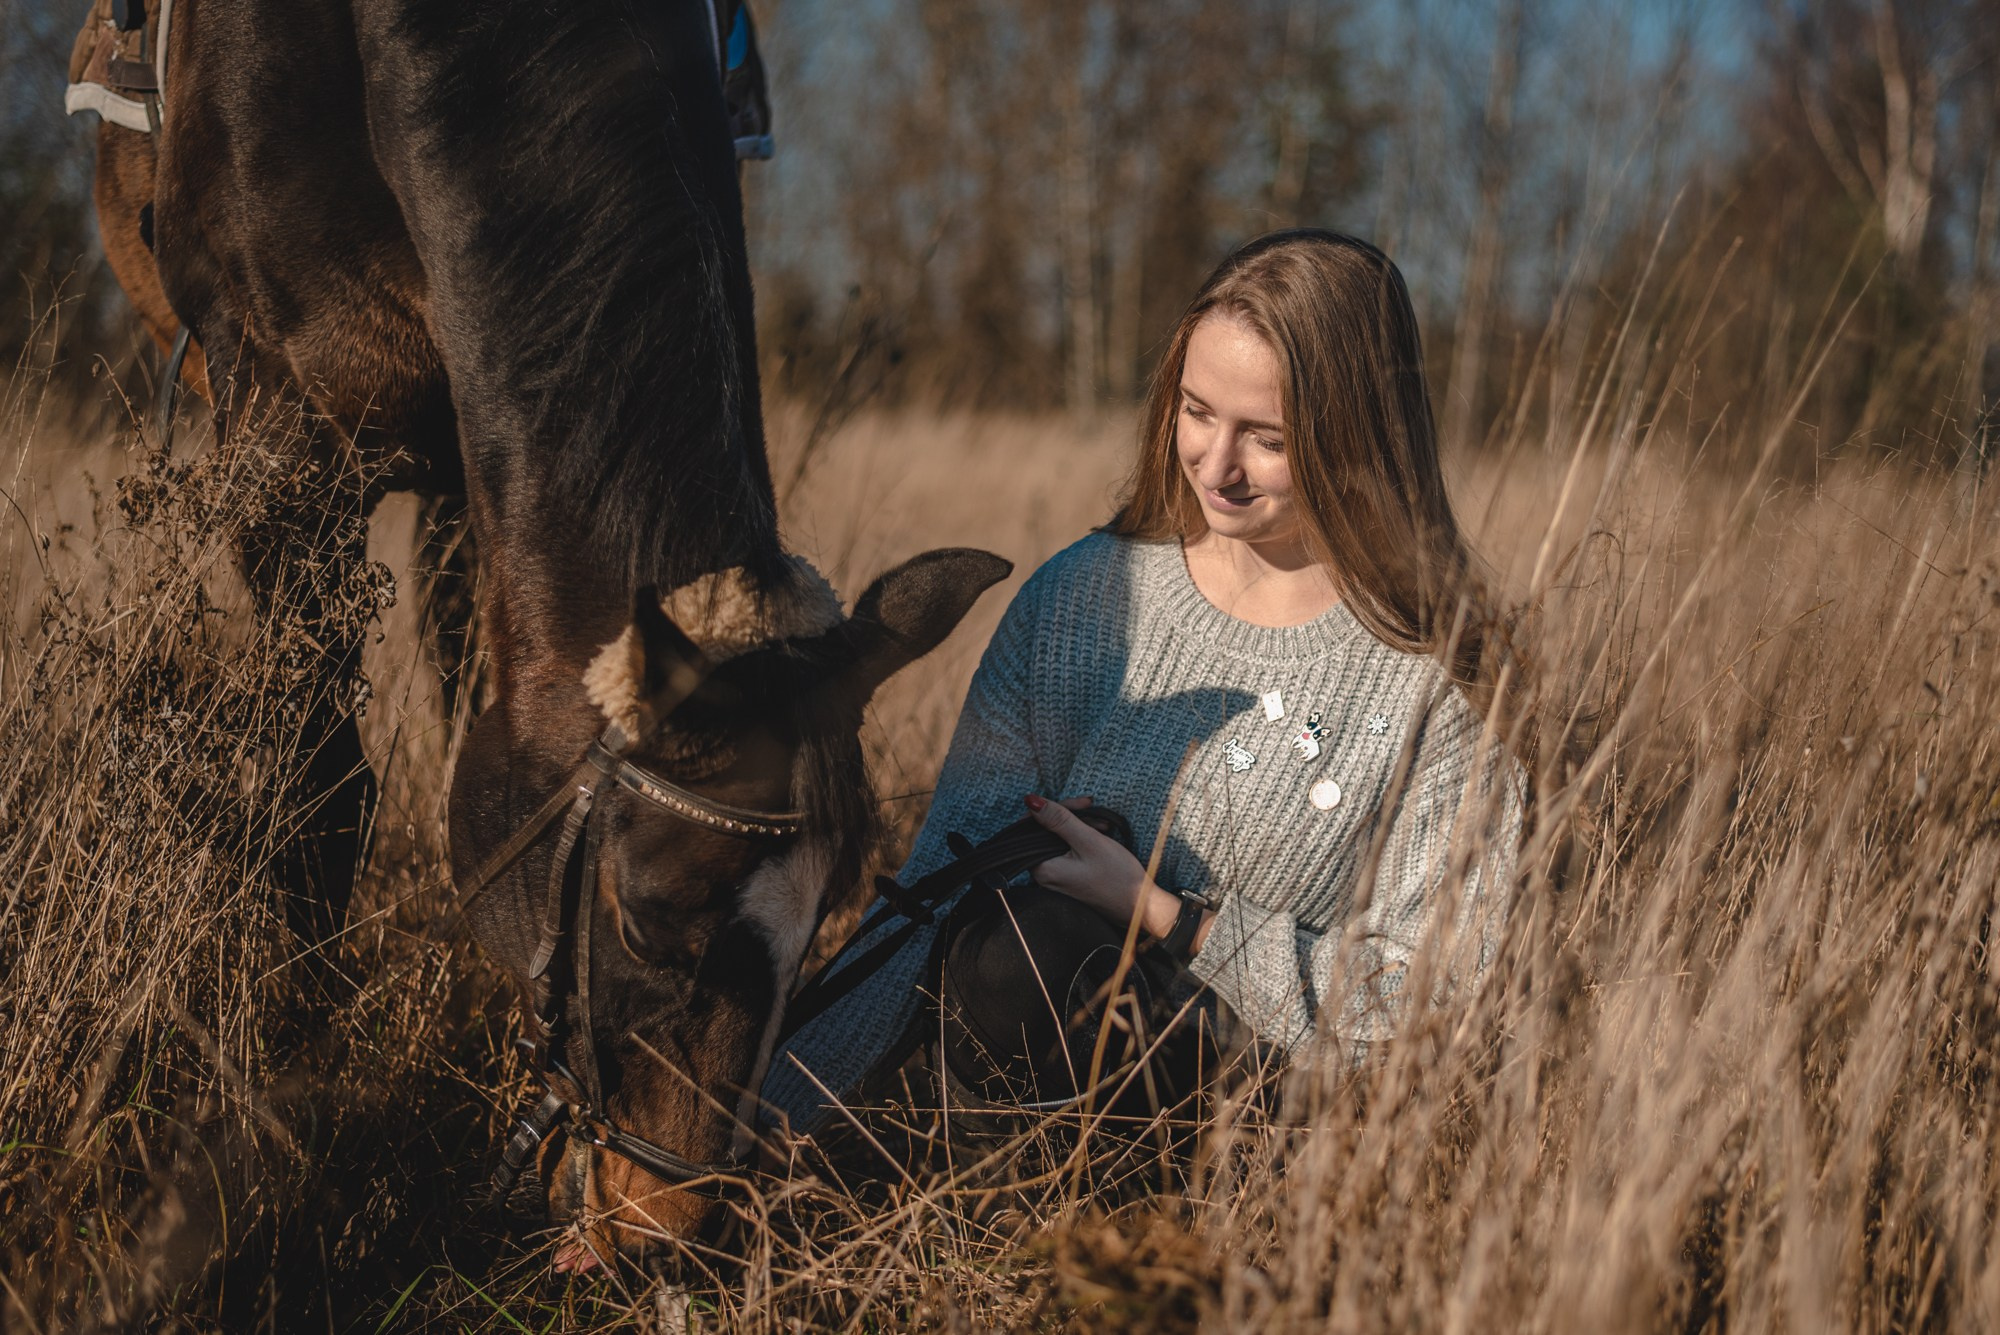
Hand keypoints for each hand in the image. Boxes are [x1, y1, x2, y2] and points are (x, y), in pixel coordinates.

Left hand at [1023, 794, 1182, 939]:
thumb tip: (1030, 800)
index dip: (1055, 808)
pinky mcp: (1069, 880)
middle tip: (1093, 811)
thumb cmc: (1118, 877)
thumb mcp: (1089, 841)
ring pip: (1059, 840)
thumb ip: (1059, 820)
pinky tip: (1100, 835)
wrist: (1141, 907)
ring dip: (1079, 827)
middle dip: (1070, 817)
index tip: (1082, 803)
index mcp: (1042, 868)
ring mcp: (1056, 880)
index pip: (1034, 826)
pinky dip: (1081, 840)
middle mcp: (1043, 876)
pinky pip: (1067, 852)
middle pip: (1046, 832)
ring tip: (1103, 826)